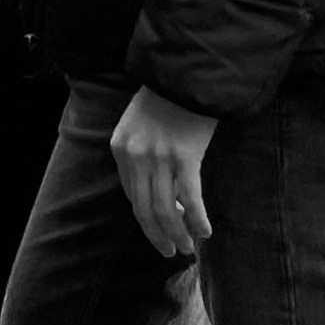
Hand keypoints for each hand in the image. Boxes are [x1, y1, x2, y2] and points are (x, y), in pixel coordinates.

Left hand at [111, 88, 218, 259]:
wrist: (186, 72)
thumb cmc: (167, 97)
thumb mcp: (139, 123)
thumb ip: (140, 153)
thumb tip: (158, 190)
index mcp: (120, 147)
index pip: (130, 194)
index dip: (146, 217)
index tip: (158, 230)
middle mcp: (135, 155)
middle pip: (144, 208)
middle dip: (157, 234)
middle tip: (170, 251)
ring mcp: (159, 157)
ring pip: (165, 209)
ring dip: (176, 233)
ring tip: (186, 248)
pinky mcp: (185, 157)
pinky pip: (189, 198)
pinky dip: (196, 219)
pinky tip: (205, 232)